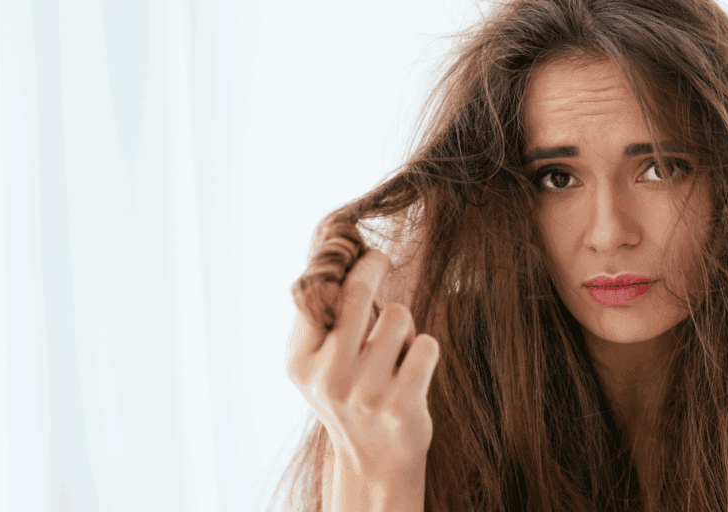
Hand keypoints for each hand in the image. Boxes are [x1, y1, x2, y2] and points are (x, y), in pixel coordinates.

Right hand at [288, 248, 439, 478]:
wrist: (375, 460)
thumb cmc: (350, 394)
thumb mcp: (319, 363)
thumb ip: (321, 317)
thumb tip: (338, 252)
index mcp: (301, 362)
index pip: (317, 292)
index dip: (342, 261)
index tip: (358, 249)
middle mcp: (328, 377)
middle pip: (357, 292)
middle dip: (374, 265)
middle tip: (381, 259)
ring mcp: (365, 393)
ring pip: (398, 315)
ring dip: (404, 324)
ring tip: (395, 350)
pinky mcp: (402, 405)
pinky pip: (426, 345)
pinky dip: (425, 350)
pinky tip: (413, 371)